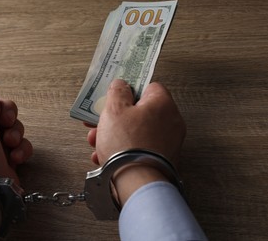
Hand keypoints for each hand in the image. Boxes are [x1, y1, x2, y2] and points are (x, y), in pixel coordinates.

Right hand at [86, 79, 185, 203]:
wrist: (137, 183)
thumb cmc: (127, 144)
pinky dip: (123, 150)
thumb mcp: (114, 109)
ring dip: (115, 135)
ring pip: (136, 131)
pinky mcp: (162, 160)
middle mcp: (170, 122)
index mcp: (162, 104)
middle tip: (99, 121)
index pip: (149, 87)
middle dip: (115, 117)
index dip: (129, 90)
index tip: (116, 95)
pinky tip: (105, 156)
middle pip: (139, 112)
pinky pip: (140, 148)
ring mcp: (167, 143)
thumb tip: (121, 85)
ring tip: (97, 142)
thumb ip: (117, 91)